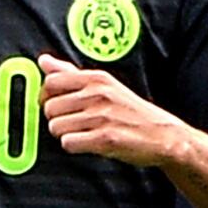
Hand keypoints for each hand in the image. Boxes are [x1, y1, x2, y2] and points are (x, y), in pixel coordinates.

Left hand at [39, 54, 186, 166]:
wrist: (163, 134)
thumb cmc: (130, 110)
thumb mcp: (104, 84)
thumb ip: (70, 73)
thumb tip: (44, 61)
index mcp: (96, 79)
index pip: (51, 82)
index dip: (47, 96)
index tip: (54, 103)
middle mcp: (98, 95)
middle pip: (49, 107)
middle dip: (56, 118)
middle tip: (72, 122)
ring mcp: (102, 117)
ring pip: (56, 127)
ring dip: (65, 134)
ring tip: (82, 132)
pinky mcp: (105, 139)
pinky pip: (68, 143)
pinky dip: (74, 146)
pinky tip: (87, 142)